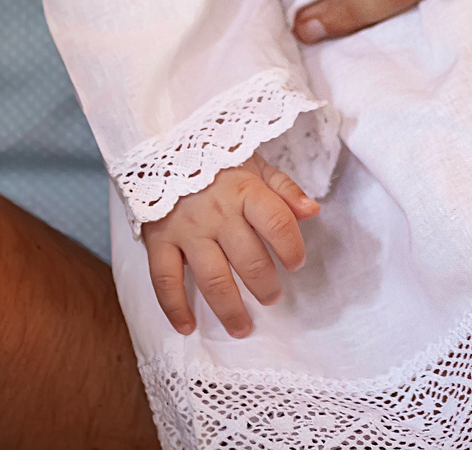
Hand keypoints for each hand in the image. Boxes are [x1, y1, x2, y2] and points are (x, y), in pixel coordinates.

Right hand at [142, 156, 318, 337]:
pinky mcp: (159, 240)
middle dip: (265, 286)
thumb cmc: (215, 161)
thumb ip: (284, 188)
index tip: (296, 263)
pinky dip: (175, 308)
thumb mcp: (253, 164)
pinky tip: (188, 326)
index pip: (277, 223)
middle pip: (248, 259)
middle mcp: (217, 212)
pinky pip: (165, 280)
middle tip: (272, 298)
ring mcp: (186, 229)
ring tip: (242, 326)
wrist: (161, 145)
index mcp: (244, 190)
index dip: (292, 248)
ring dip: (229, 308)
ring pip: (212, 278)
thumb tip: (312, 211)